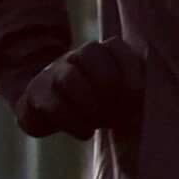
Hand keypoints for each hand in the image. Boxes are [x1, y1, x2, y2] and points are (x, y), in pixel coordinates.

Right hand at [11, 38, 145, 141]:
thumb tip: (141, 108)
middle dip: (108, 85)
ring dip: (90, 105)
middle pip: (90, 53)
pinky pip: (52, 104)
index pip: (115, 46)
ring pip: (69, 77)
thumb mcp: (122, 96)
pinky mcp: (36, 94)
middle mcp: (77, 56)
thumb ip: (134, 95)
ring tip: (101, 123)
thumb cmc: (100, 104)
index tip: (137, 94)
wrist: (52, 111)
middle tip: (119, 111)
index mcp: (103, 52)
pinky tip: (85, 133)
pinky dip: (73, 122)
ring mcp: (53, 72)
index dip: (129, 69)